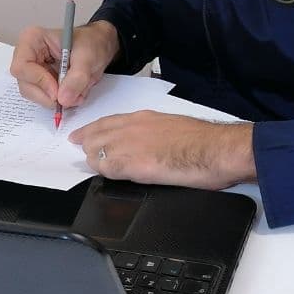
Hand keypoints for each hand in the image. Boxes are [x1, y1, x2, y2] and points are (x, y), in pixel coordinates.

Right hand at [9, 20, 119, 109]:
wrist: (98, 47)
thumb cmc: (90, 42)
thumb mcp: (88, 56)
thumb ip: (77, 77)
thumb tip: (63, 99)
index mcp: (32, 40)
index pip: (22, 67)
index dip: (39, 82)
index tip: (58, 92)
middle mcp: (27, 55)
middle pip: (25, 84)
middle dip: (48, 95)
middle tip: (70, 97)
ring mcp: (32, 71)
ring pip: (33, 94)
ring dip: (55, 99)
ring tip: (76, 91)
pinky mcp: (39, 83)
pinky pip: (43, 98)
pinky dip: (59, 100)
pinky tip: (72, 91)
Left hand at [69, 111, 256, 190]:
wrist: (215, 149)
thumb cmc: (205, 141)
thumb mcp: (175, 127)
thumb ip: (157, 133)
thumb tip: (154, 143)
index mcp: (145, 118)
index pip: (110, 121)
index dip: (94, 129)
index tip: (83, 134)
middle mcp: (133, 127)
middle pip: (97, 134)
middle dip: (87, 143)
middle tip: (79, 149)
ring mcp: (130, 145)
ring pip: (97, 151)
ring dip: (94, 159)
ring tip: (93, 166)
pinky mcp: (132, 164)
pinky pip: (106, 168)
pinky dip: (103, 172)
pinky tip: (106, 175)